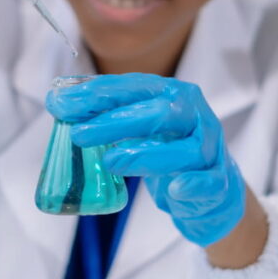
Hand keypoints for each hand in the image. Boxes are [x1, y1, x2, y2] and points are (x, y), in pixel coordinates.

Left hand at [47, 74, 245, 246]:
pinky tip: (175, 189)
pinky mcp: (219, 181)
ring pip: (184, 149)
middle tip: (79, 135)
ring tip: (111, 161)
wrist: (214, 191)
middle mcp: (194, 115)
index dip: (98, 94)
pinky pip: (210, 182)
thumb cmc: (168, 150)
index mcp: (171, 94)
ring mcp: (209, 148)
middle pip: (159, 113)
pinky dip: (193, 185)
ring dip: (146, 154)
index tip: (61, 103)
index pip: (134, 88)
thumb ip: (103, 111)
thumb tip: (58, 97)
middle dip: (116, 122)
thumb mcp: (137, 127)